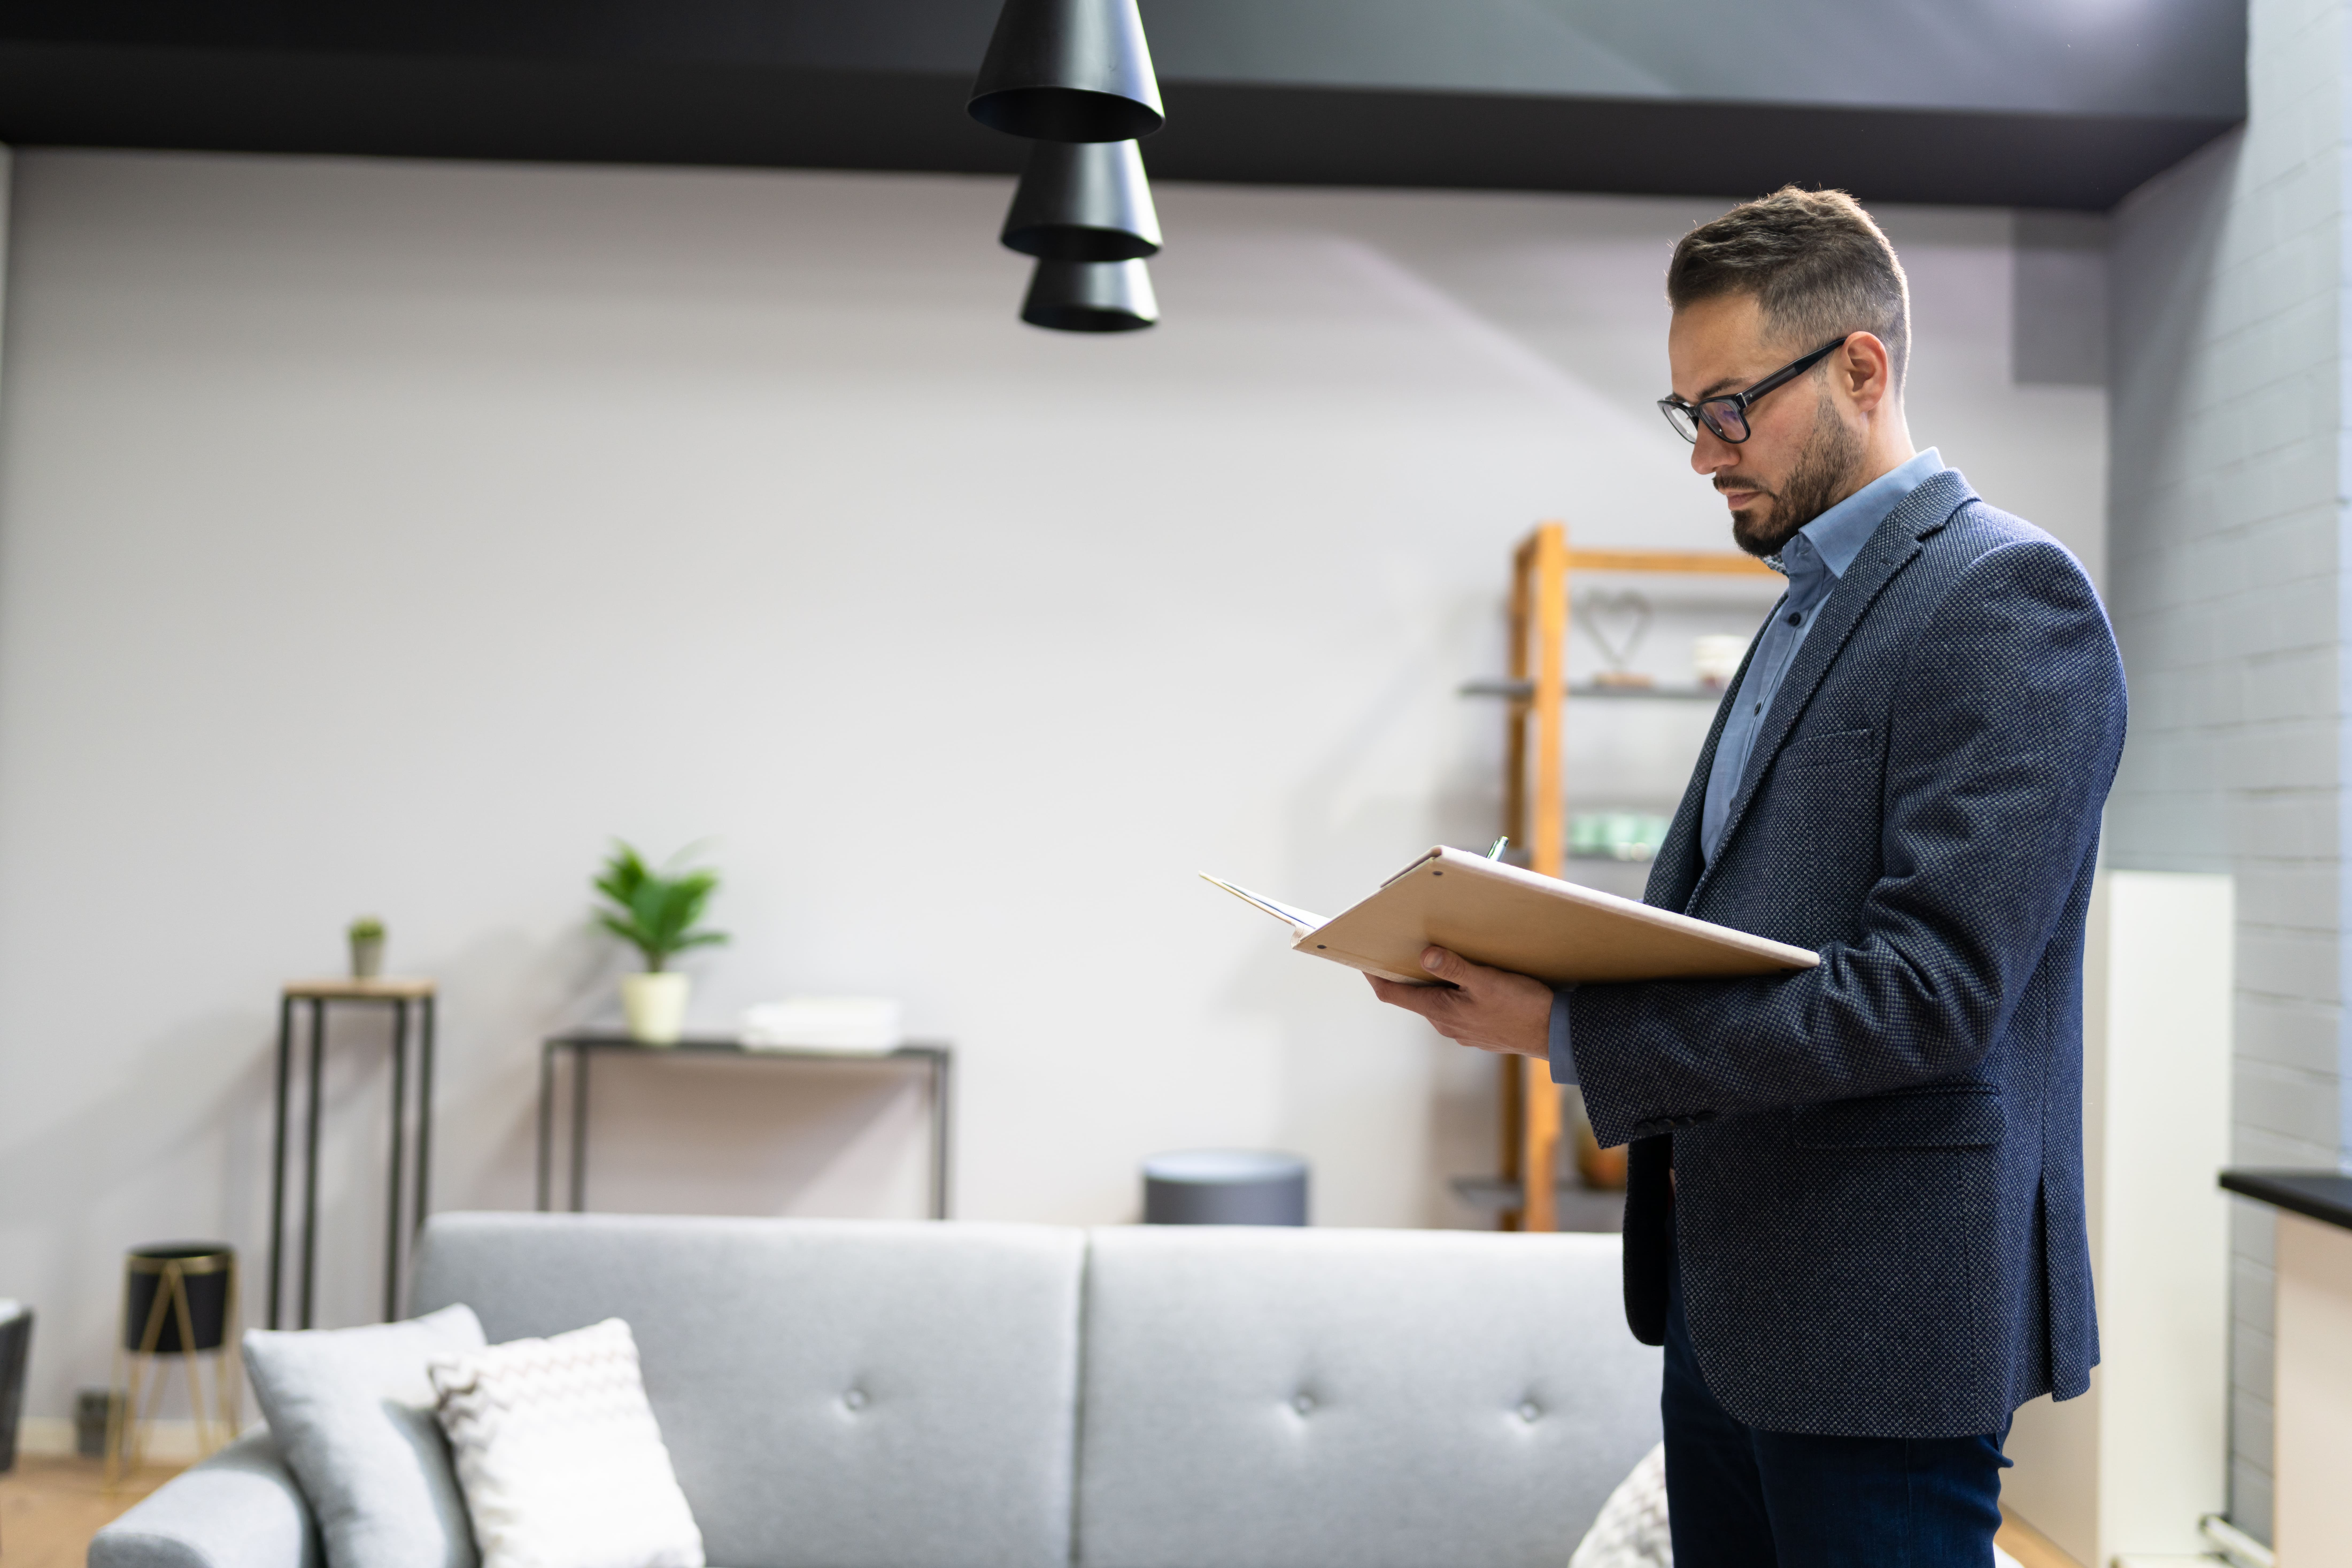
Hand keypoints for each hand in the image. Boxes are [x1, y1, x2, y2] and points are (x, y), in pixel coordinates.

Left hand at [1367, 946, 1553, 1057]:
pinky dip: (1452, 992)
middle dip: (1405, 974)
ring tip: (1437, 956)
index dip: (1374, 976)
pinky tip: (1468, 978)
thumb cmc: (1522, 1007)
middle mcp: (1446, 1025)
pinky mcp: (1478, 1030)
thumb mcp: (1486, 980)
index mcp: (1440, 1012)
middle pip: (1414, 997)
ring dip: (1433, 982)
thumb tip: (1424, 955)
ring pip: (1437, 1002)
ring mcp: (1462, 1030)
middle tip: (1401, 947)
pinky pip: (1456, 1008)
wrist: (1554, 1034)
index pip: (1393, 995)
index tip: (1361, 959)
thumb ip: (1453, 967)